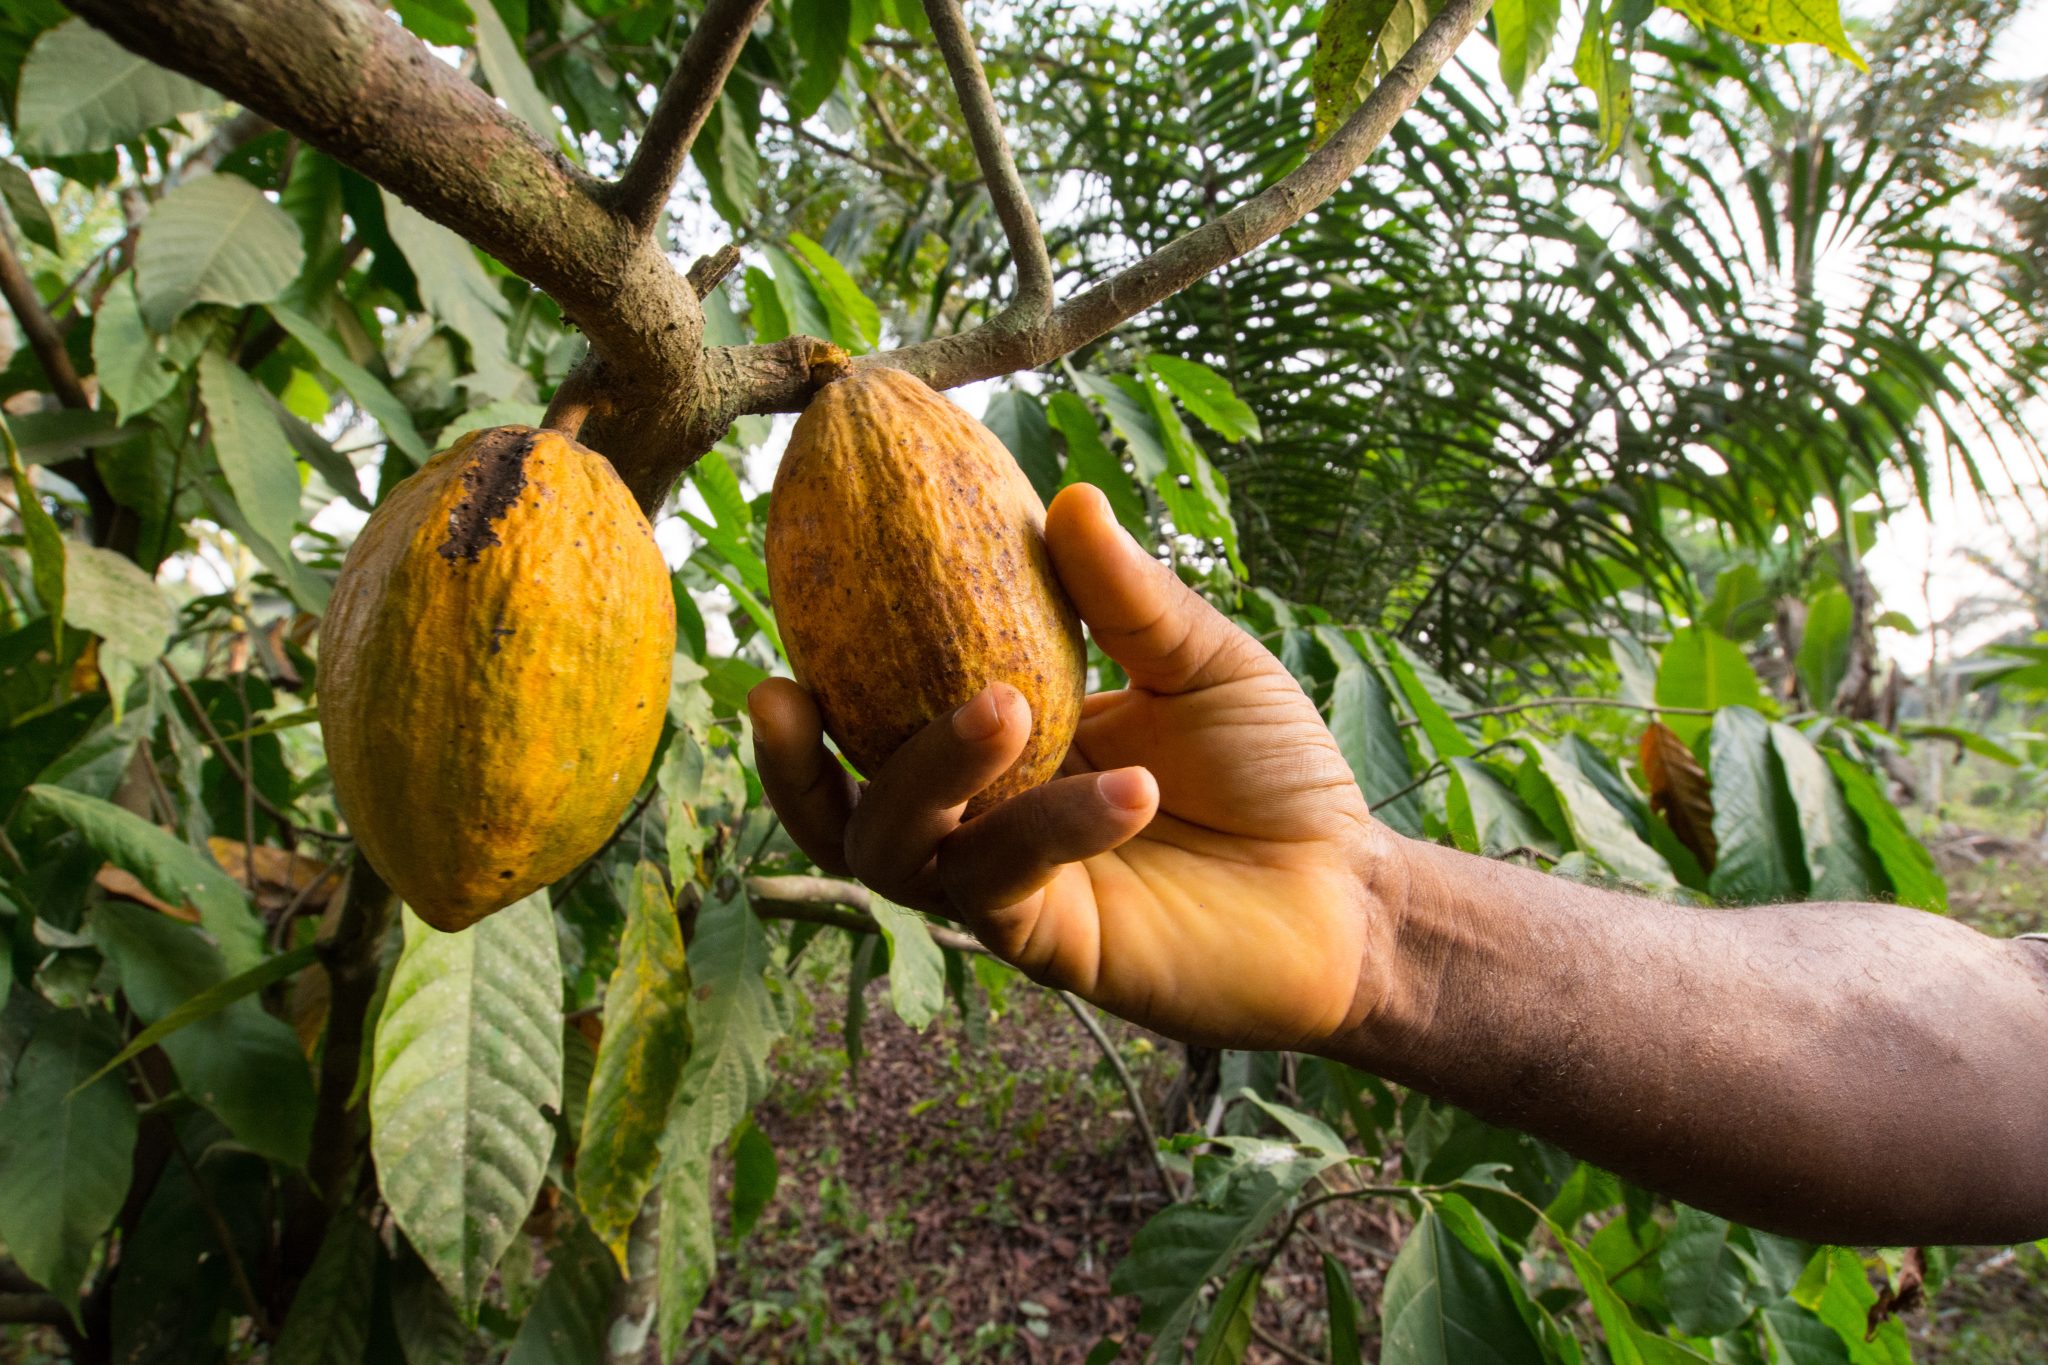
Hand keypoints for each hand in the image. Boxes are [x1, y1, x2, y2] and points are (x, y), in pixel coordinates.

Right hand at [749, 483, 1409, 1051]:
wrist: (1349, 893)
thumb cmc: (1275, 775)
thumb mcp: (1203, 665)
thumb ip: (1129, 599)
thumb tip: (1066, 498)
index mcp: (1004, 748)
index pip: (881, 716)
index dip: (821, 673)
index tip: (788, 595)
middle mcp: (984, 820)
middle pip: (846, 805)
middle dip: (795, 763)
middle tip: (785, 690)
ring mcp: (1009, 887)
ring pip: (899, 851)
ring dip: (929, 774)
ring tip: (1001, 705)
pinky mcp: (1052, 942)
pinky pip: (1009, 881)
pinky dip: (1055, 826)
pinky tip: (1133, 790)